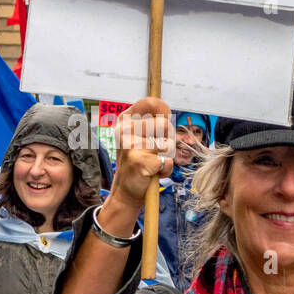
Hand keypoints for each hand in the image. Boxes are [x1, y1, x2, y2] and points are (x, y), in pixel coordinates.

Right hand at [108, 97, 174, 217]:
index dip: (164, 111)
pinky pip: (168, 161)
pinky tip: (153, 173)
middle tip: (157, 150)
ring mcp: (131, 146)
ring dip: (167, 156)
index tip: (165, 122)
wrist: (125, 191)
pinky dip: (165, 170)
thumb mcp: (140, 138)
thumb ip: (153, 124)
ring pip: (168, 144)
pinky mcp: (140, 161)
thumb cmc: (138, 161)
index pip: (150, 102)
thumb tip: (169, 116)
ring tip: (154, 162)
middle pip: (165, 124)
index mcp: (124, 121)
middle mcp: (125, 130)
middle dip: (168, 139)